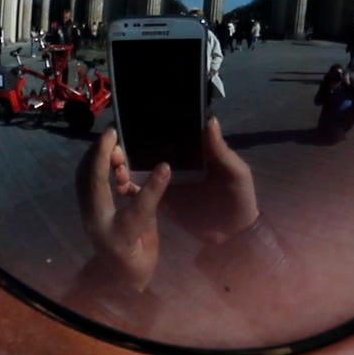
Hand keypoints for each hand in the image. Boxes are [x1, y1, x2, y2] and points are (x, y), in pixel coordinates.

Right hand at [75, 119, 262, 292]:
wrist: (234, 235)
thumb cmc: (239, 198)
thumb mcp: (235, 173)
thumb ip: (221, 150)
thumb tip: (210, 120)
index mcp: (196, 153)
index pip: (173, 135)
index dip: (156, 127)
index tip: (135, 119)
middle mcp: (179, 164)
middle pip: (152, 151)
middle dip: (133, 147)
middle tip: (116, 145)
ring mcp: (168, 183)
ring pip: (143, 170)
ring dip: (127, 166)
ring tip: (114, 165)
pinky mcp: (163, 201)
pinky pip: (144, 193)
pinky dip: (130, 189)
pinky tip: (119, 186)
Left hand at [76, 125, 166, 290]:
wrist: (126, 280)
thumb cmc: (135, 258)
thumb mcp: (144, 226)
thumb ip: (151, 195)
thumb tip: (164, 166)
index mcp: (97, 213)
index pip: (96, 176)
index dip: (104, 153)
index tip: (113, 132)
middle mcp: (92, 209)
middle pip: (88, 173)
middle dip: (100, 153)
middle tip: (116, 137)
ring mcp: (96, 211)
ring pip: (91, 178)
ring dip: (105, 163)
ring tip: (122, 156)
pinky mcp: (102, 213)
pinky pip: (100, 186)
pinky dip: (111, 175)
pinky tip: (125, 175)